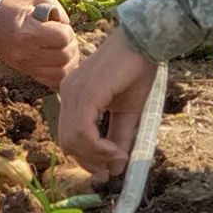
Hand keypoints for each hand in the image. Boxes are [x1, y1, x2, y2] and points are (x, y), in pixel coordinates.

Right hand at [0, 0, 77, 86]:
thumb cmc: (14, 6)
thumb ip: (58, 11)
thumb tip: (68, 27)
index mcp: (29, 33)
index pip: (62, 38)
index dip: (67, 31)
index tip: (61, 26)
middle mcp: (26, 53)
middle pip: (64, 57)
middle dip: (71, 46)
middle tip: (65, 38)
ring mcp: (25, 65)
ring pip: (61, 73)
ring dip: (69, 61)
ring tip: (65, 49)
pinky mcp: (25, 71)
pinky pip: (51, 82)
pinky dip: (61, 74)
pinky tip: (60, 62)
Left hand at [57, 29, 155, 182]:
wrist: (144, 42)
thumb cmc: (136, 71)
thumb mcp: (128, 112)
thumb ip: (119, 138)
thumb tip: (117, 169)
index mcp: (74, 96)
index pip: (69, 137)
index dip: (86, 158)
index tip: (108, 169)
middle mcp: (68, 93)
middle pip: (67, 142)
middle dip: (90, 161)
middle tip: (112, 168)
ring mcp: (74, 91)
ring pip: (72, 140)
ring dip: (95, 156)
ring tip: (118, 156)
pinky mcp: (86, 92)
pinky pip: (83, 131)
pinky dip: (97, 147)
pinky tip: (114, 150)